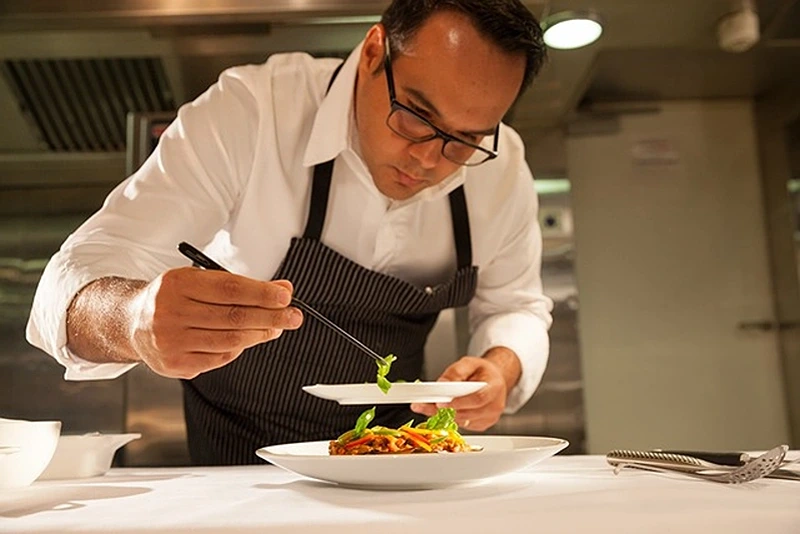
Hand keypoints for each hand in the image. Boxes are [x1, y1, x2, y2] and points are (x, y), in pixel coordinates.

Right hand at [128, 267, 302, 378]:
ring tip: (275, 328)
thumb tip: (282, 290)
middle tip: (294, 316)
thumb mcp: (201, 281)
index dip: (261, 293)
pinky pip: (219, 358)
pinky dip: (238, 349)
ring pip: (229, 340)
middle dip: (270, 317)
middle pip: (233, 317)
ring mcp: (170, 341)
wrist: (131, 322)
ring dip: (259, 334)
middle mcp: (170, 312)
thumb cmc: (175, 298)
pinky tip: (247, 340)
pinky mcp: (174, 364)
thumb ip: (241, 285)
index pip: (229, 289)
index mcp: (177, 284)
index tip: (285, 297)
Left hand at [410, 355, 509, 431]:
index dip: (458, 402)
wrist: (495, 380)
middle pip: (467, 413)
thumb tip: (442, 383)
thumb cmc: (483, 371)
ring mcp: (489, 418)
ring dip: (443, 415)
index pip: (477, 399)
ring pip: (462, 421)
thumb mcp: (469, 363)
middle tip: (425, 404)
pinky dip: (450, 418)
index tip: (440, 403)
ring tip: (428, 405)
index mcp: (494, 387)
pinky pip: (463, 425)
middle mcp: (494, 406)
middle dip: (444, 410)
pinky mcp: (481, 425)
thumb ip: (456, 372)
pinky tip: (443, 410)